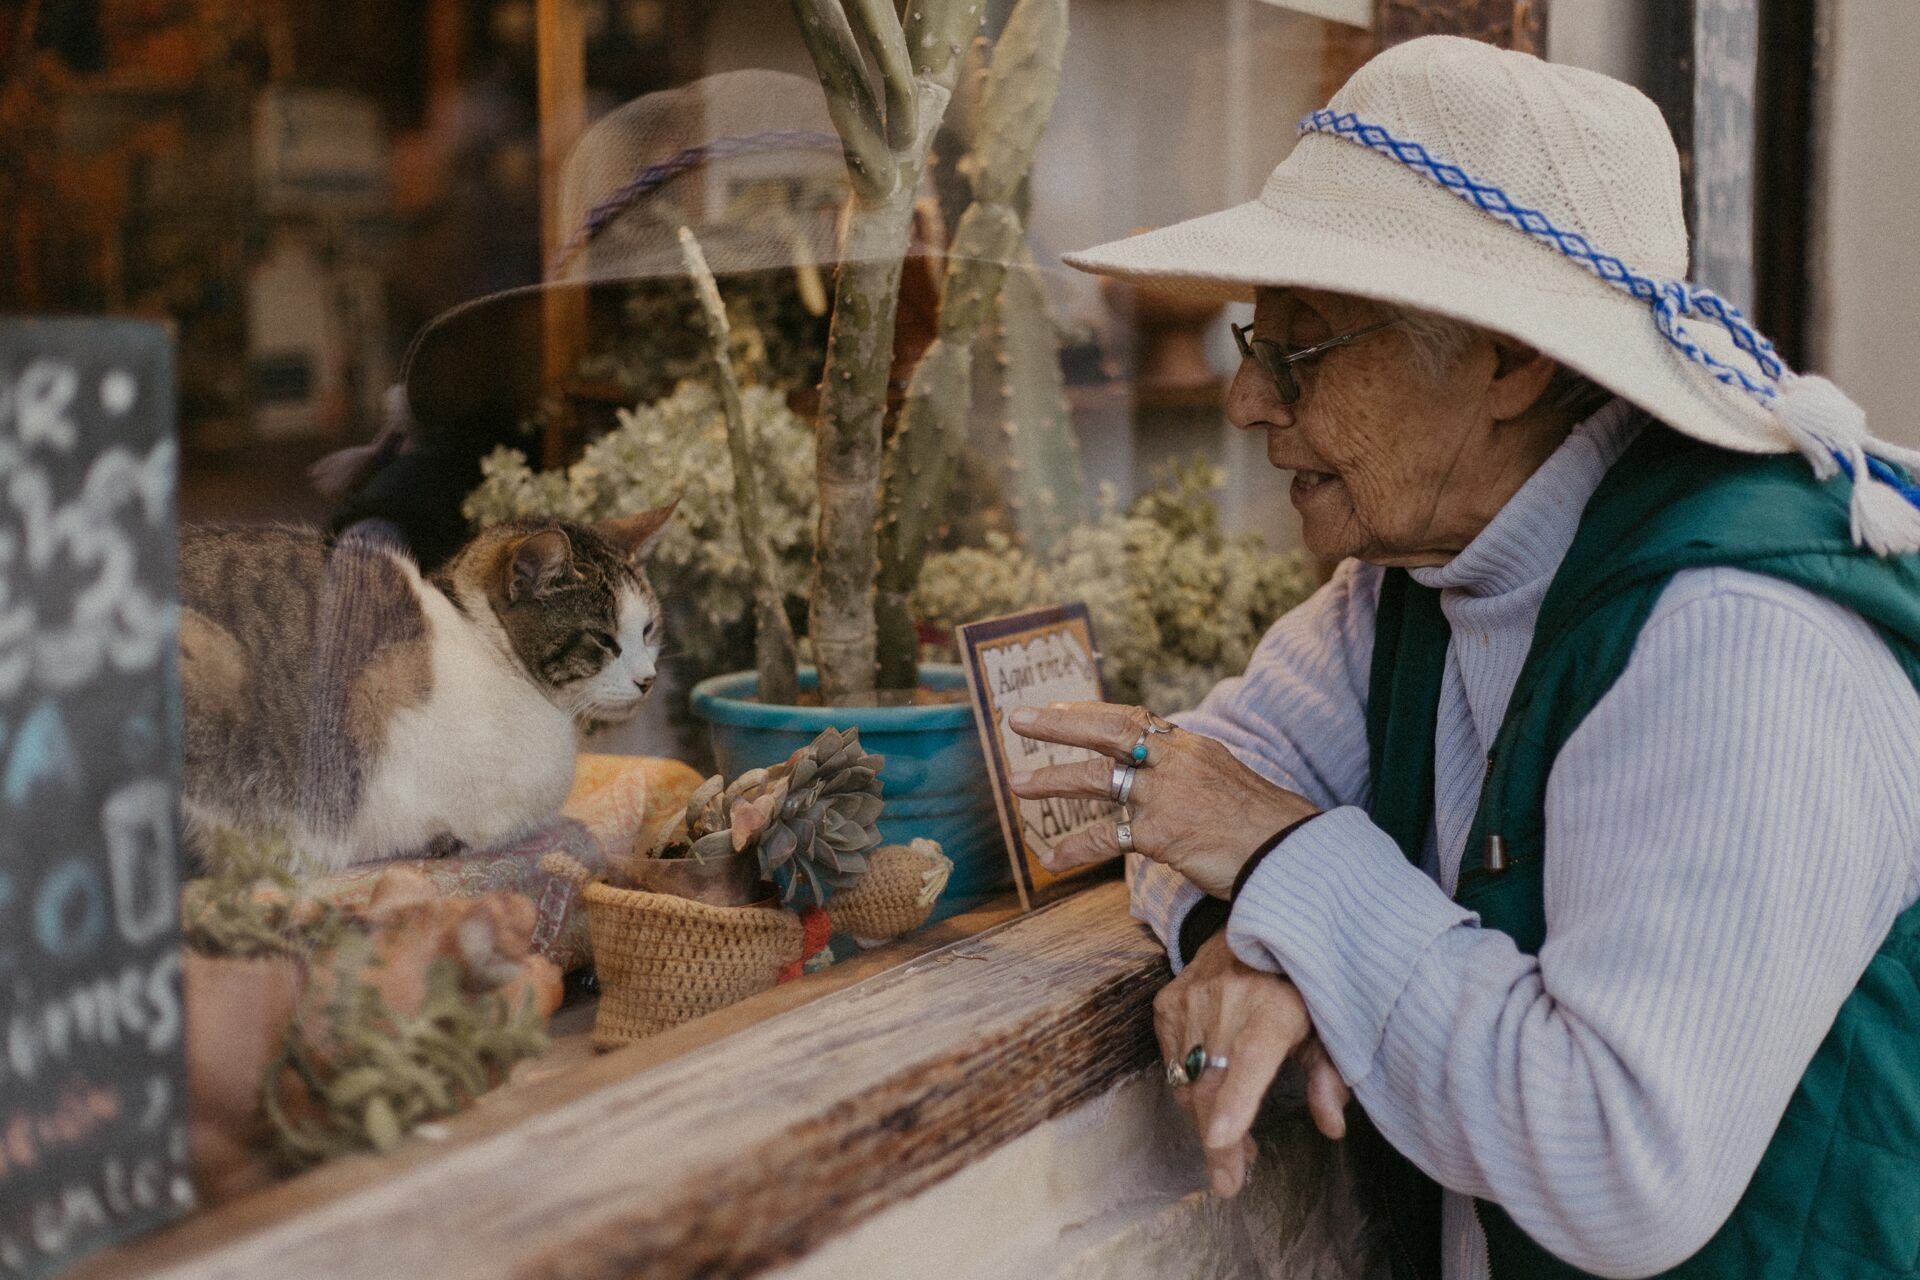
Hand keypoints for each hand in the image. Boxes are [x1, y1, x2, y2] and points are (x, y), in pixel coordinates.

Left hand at [1009, 701, 1316, 897]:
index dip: (1091, 713)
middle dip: (1059, 724)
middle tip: (1017, 719)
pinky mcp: (1160, 832)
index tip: (1059, 709)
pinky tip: (1050, 861)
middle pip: (1109, 730)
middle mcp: (1176, 762)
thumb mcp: (1228, 783)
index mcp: (1192, 747)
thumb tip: (1160, 780)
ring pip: (1097, 778)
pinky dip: (1074, 850)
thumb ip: (1190, 776)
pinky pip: (1104, 838)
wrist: (1290, 854)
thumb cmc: (1264, 828)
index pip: (1135, 719)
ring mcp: (1165, 795)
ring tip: (1017, 784)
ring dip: (1052, 779)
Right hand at [1156, 933, 1350, 1197]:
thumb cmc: (1297, 983)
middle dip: (1218, 1143)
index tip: (1222, 1141)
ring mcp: (1188, 1001)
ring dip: (1204, 1119)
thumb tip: (1332, 1128)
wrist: (1253, 924)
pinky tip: (1210, 1097)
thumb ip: (1330, 1076)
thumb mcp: (1326, 1024)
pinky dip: (1188, 1087)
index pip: (1250, 1060)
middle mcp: (1225, 1004)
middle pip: (1212, 1088)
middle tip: (1229, 1180)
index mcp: (1272, 1012)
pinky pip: (1171, 1062)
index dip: (1236, 1104)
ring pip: (1186, 1082)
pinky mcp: (1166, 1002)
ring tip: (1229, 1144)